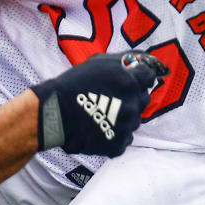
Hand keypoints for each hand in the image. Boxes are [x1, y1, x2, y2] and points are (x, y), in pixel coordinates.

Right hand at [31, 51, 166, 156]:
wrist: (54, 114)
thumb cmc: (73, 84)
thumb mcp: (98, 62)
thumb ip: (123, 60)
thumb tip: (142, 60)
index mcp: (129, 82)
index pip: (149, 76)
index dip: (140, 76)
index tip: (131, 79)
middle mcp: (133, 104)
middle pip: (143, 99)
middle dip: (132, 96)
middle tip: (112, 97)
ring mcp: (127, 126)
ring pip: (134, 120)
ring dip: (123, 116)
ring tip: (102, 113)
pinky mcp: (118, 144)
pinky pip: (124, 138)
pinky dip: (115, 133)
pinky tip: (99, 127)